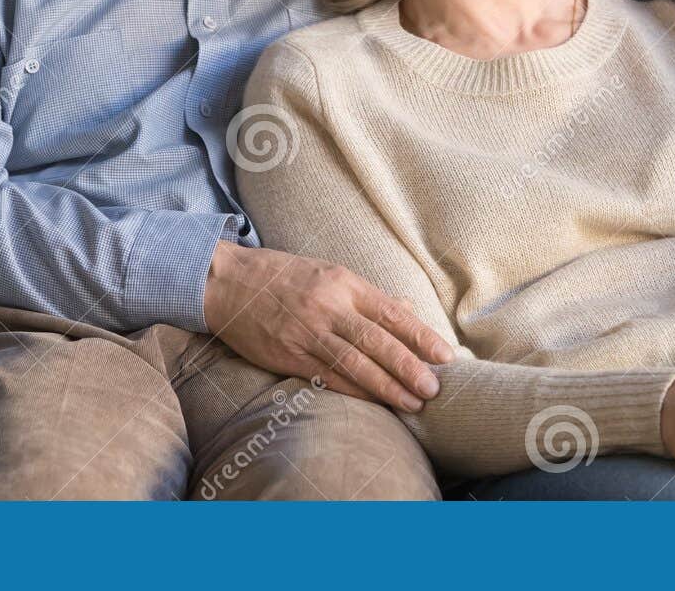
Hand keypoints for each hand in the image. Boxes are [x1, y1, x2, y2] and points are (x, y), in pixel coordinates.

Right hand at [202, 241, 453, 411]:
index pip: (391, 313)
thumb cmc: (285, 277)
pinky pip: (327, 378)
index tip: (445, 355)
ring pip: (354, 364)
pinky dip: (354, 392)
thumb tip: (408, 311)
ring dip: (386, 386)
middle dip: (408, 367)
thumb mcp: (330, 273)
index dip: (420, 336)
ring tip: (412, 403)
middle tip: (433, 388)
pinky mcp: (289, 356)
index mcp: (344, 283)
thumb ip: (368, 296)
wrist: (229, 283)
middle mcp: (328, 308)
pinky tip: (375, 403)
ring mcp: (308, 333)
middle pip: (376, 341)